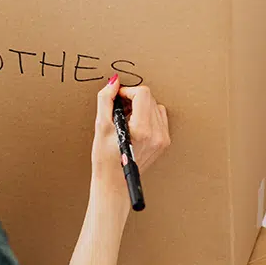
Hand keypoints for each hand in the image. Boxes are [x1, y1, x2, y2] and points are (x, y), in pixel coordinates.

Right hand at [91, 77, 169, 195]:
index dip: (127, 91)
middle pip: (149, 98)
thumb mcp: (101, 126)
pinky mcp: (164, 142)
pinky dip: (148, 116)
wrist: (114, 182)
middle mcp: (157, 134)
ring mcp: (162, 139)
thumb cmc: (105, 159)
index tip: (117, 98)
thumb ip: (106, 100)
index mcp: (142, 129)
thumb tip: (114, 82)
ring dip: (141, 107)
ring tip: (126, 120)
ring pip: (156, 106)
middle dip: (133, 99)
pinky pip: (160, 118)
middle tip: (119, 111)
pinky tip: (135, 126)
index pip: (142, 94)